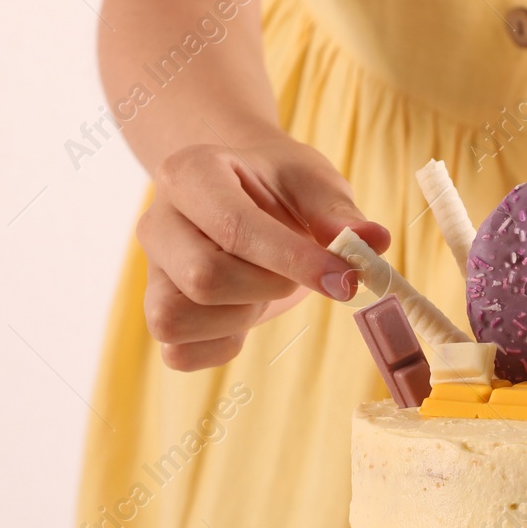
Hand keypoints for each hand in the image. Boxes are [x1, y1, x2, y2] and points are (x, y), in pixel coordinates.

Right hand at [137, 131, 389, 369]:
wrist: (243, 189)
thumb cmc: (277, 185)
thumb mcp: (313, 183)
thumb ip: (339, 213)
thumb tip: (375, 241)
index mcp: (190, 173)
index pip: (234, 227)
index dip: (295, 261)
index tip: (347, 280)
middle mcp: (158, 222)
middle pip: (203, 278)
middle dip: (267, 287)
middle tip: (292, 274)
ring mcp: (152, 271)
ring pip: (175, 319)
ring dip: (238, 318)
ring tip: (263, 290)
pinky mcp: (157, 311)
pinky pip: (177, 354)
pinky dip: (220, 347)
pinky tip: (246, 315)